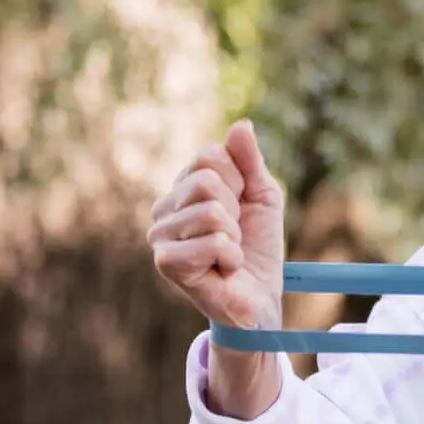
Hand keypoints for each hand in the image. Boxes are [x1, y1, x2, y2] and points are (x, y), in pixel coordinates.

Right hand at [150, 120, 287, 419]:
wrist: (259, 299)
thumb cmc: (257, 248)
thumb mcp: (262, 195)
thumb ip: (250, 160)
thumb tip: (242, 125)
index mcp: (182, 188)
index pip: (209, 154)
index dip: (238, 179)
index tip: (241, 206)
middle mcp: (164, 209)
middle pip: (206, 180)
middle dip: (235, 209)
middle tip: (234, 234)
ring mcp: (160, 236)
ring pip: (210, 211)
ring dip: (234, 236)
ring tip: (228, 254)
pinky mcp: (166, 263)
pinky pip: (213, 241)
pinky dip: (231, 256)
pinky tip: (223, 269)